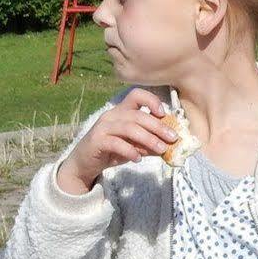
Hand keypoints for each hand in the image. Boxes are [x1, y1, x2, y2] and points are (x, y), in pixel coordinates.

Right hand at [55, 88, 176, 194]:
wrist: (85, 163)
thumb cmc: (112, 151)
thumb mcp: (133, 146)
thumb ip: (148, 143)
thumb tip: (170, 145)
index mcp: (121, 111)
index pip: (136, 95)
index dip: (151, 100)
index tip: (164, 113)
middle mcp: (112, 115)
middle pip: (137, 115)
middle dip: (158, 126)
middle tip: (173, 138)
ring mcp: (103, 127)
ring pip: (129, 128)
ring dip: (148, 139)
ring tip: (161, 149)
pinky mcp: (96, 141)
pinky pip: (116, 143)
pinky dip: (130, 150)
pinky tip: (138, 158)